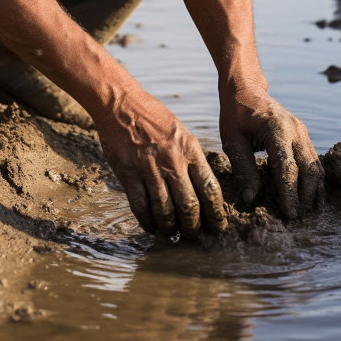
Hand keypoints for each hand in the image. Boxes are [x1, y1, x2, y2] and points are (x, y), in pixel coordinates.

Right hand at [93, 90, 227, 239]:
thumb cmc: (153, 117)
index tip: (218, 227)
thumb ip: (190, 157)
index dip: (216, 214)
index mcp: (190, 149)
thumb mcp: (180, 132)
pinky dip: (147, 221)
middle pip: (189, 205)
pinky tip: (151, 227)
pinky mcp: (128, 173)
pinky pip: (140, 205)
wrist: (121, 104)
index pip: (210, 188)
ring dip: (170, 227)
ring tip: (172, 234)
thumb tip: (201, 185)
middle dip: (193, 227)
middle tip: (194, 236)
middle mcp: (172, 161)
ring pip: (165, 210)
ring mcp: (149, 168)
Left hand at [219, 85, 323, 218]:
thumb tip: (251, 198)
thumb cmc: (235, 115)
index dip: (290, 193)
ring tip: (307, 212)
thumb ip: (243, 168)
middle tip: (300, 219)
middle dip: (306, 196)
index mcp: (277, 129)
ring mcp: (302, 132)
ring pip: (316, 166)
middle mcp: (295, 130)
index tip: (289, 214)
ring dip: (314, 190)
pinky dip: (314, 180)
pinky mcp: (303, 135)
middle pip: (309, 169)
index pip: (287, 167)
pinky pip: (313, 161)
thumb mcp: (232, 140)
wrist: (246, 89)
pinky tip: (310, 197)